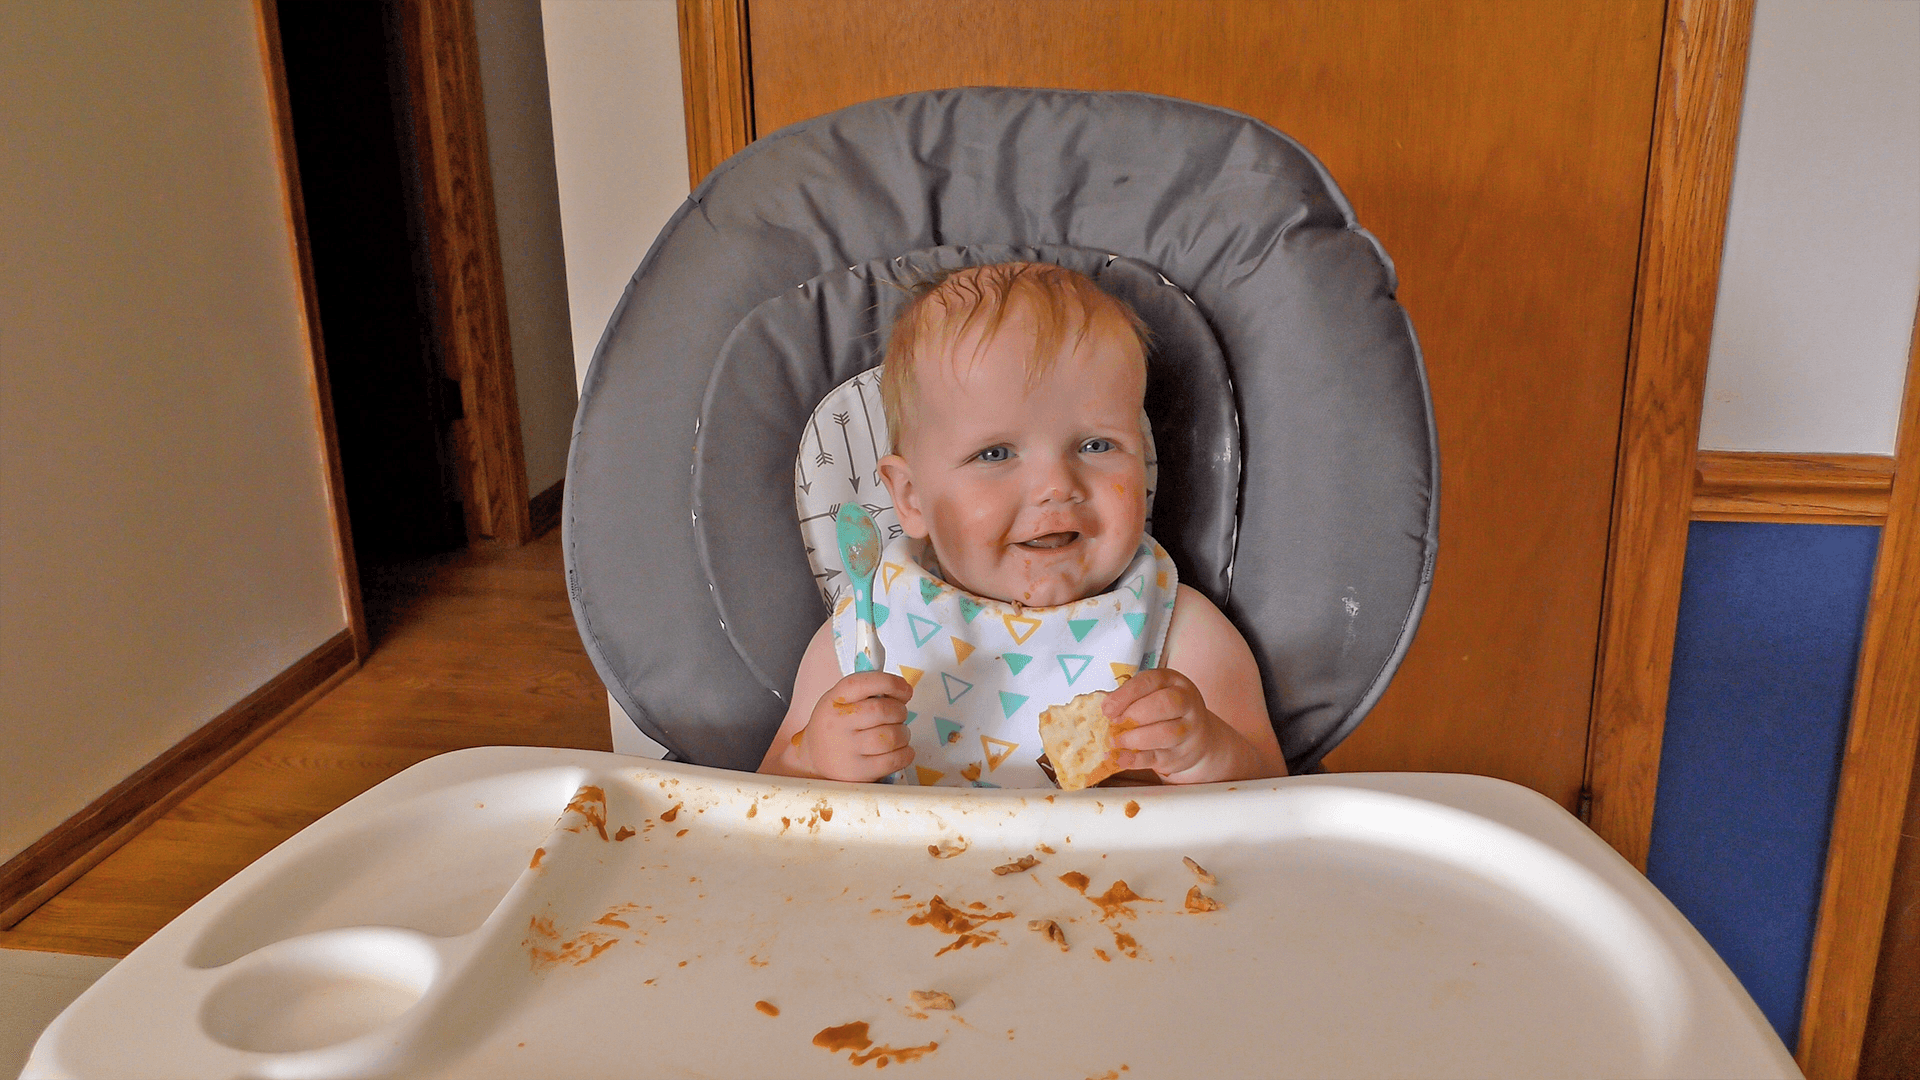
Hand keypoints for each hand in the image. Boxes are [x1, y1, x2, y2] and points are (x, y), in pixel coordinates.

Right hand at [798, 672, 914, 781]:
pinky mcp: (858, 772)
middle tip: (899, 715)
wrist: (813, 761)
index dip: (891, 683)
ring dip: (903, 734)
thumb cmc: (833, 728)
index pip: (864, 683)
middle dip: (900, 711)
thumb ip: (866, 691)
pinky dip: (905, 753)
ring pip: (891, 736)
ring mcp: (847, 750)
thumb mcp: (839, 701)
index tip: (905, 690)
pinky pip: (894, 760)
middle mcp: (838, 724)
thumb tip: (901, 690)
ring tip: (898, 734)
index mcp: (834, 700)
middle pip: (882, 710)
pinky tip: (899, 750)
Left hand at [1102, 668, 1251, 783]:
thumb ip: (1130, 697)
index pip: (1151, 681)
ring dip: (1135, 738)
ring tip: (1115, 741)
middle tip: (1114, 724)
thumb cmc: (1166, 711)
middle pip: (1165, 705)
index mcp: (1174, 682)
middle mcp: (1186, 704)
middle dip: (1134, 714)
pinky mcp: (1179, 755)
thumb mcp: (1153, 693)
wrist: (1197, 737)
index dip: (1126, 694)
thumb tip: (1106, 708)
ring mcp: (1187, 731)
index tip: (1107, 708)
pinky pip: (1157, 758)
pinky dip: (1135, 759)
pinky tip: (1120, 757)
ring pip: (1165, 734)